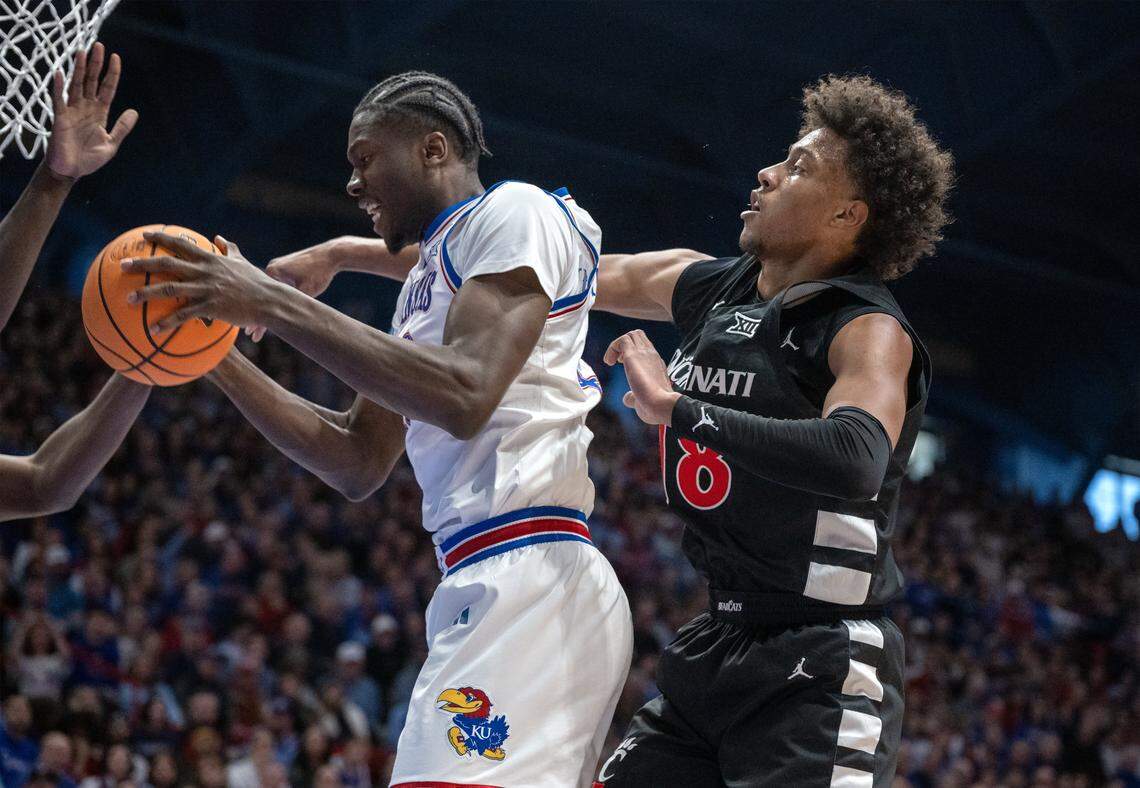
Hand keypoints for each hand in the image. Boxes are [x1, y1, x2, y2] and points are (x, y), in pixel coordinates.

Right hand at [45, 42, 137, 179]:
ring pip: (76, 85)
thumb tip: (134, 111)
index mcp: (100, 113)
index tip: (116, 57)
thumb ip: (122, 128)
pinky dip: (58, 87)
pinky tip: (59, 73)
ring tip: (82, 52)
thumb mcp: (112, 143)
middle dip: (95, 64)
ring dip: (79, 69)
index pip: (107, 88)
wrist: (72, 171)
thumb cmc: (90, 159)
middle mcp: (86, 108)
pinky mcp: (60, 117)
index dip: (112, 74)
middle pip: (91, 81)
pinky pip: (59, 100)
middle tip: (99, 45)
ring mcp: (73, 111)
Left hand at [122, 233, 278, 332]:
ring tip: (128, 300)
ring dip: (146, 294)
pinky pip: (183, 315)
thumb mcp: (243, 262)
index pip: (181, 244)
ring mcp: (206, 289)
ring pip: (169, 289)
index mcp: (210, 259)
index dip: (160, 239)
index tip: (144, 236)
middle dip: (142, 264)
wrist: (269, 300)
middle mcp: (204, 271)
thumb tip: (220, 237)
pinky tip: (153, 330)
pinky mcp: (210, 307)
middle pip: (167, 264)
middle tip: (122, 266)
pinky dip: (167, 322)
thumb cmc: (258, 282)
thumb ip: (230, 249)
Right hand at [245, 239, 344, 341]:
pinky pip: (275, 287)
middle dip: (258, 316)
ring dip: (266, 307)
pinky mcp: (284, 268)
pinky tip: (270, 310)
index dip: (259, 320)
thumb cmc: (319, 273)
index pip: (262, 302)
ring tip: (257, 325)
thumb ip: (291, 305)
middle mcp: (271, 267)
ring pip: (268, 293)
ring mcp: (276, 267)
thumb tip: (281, 322)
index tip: (253, 334)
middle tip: (251, 335)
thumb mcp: (305, 292)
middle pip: (262, 297)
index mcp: (272, 272)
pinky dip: (274, 298)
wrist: (331, 254)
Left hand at [604, 329, 680, 425]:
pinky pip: (621, 340)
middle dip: (625, 345)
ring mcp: (644, 354)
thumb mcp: (642, 400)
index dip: (632, 352)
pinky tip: (609, 363)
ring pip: (632, 334)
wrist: (662, 405)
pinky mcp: (632, 356)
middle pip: (639, 336)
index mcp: (656, 364)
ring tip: (612, 362)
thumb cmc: (655, 407)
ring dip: (618, 345)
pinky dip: (612, 348)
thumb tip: (626, 399)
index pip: (645, 347)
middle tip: (618, 362)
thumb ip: (633, 397)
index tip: (624, 366)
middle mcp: (651, 355)